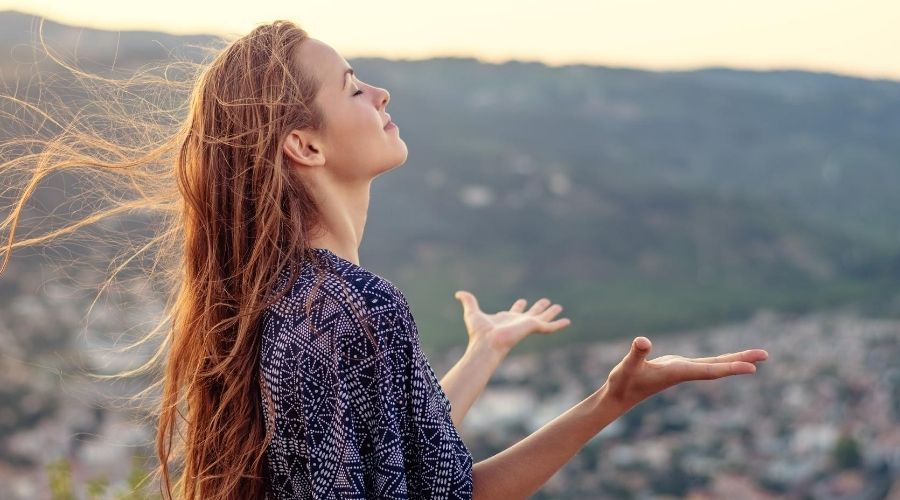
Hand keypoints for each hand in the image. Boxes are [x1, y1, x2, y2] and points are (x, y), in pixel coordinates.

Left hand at [454, 290, 570, 354]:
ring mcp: (526, 325)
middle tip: (546, 301)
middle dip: (538, 308)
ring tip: (559, 307)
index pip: (515, 311)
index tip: (522, 301)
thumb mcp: (472, 312)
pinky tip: (567, 321)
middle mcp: (518, 322)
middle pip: (531, 313)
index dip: (519, 306)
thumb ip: (468, 301)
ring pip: (542, 318)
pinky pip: (549, 327)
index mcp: (506, 319)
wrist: (487, 343)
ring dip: (551, 313)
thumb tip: (458, 293)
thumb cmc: (479, 332)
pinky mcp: (533, 328)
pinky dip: (558, 324)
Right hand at [603, 336, 768, 410]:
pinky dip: (722, 360)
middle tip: (766, 354)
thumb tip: (642, 341)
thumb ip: (636, 354)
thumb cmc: (623, 382)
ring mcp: (683, 370)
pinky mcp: (679, 367)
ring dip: (736, 359)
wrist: (620, 398)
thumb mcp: (627, 367)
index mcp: (677, 373)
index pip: (709, 371)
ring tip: (758, 355)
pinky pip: (707, 364)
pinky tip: (730, 359)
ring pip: (715, 365)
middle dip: (741, 361)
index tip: (752, 368)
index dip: (730, 368)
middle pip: (718, 367)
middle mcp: (685, 372)